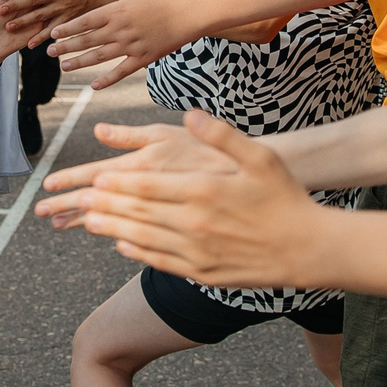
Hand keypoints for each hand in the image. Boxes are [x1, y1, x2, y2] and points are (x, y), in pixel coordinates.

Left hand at [46, 0, 201, 88]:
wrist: (192, 11)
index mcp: (118, 10)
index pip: (86, 21)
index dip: (68, 28)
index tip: (54, 33)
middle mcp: (121, 30)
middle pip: (88, 40)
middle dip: (67, 46)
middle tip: (50, 52)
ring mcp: (132, 46)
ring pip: (100, 57)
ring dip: (81, 62)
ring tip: (64, 67)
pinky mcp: (144, 58)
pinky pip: (122, 72)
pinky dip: (107, 80)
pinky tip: (94, 86)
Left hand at [62, 111, 331, 286]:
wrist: (308, 248)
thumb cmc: (285, 198)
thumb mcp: (259, 158)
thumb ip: (222, 134)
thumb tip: (191, 114)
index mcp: (204, 191)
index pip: (145, 185)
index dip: (115, 183)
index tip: (94, 179)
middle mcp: (195, 223)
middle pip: (136, 212)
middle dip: (104, 205)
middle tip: (78, 200)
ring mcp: (197, 251)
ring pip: (142, 239)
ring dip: (112, 229)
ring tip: (88, 221)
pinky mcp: (202, 273)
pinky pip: (160, 262)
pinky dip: (136, 252)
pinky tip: (122, 244)